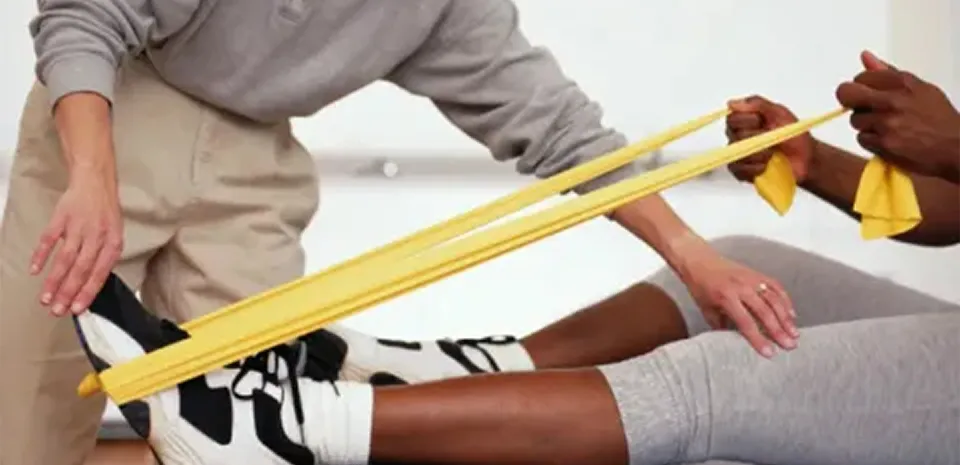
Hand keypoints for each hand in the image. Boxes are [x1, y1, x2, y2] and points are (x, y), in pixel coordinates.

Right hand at [32, 166, 122, 315]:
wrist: (95, 181)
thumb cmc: (105, 212)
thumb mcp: (114, 235)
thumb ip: (104, 258)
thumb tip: (91, 285)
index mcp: (113, 243)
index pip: (100, 273)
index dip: (88, 292)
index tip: (77, 309)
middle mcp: (96, 236)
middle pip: (81, 269)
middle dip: (68, 293)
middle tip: (57, 310)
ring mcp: (78, 227)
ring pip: (65, 259)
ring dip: (54, 281)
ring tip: (46, 298)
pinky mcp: (61, 218)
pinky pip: (49, 240)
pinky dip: (41, 255)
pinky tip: (35, 270)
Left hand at [673, 236, 798, 357]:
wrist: (699, 260)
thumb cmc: (701, 287)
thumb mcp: (706, 309)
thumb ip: (721, 326)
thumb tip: (733, 344)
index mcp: (726, 297)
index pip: (746, 322)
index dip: (758, 339)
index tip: (769, 353)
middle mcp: (741, 287)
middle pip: (764, 312)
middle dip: (778, 330)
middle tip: (789, 345)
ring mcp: (751, 278)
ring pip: (774, 299)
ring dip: (786, 317)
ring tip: (794, 334)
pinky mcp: (757, 273)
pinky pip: (776, 286)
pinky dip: (785, 300)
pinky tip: (791, 314)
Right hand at [725, 95, 817, 182]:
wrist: (805, 158)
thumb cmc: (793, 136)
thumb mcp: (780, 113)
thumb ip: (757, 104)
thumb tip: (734, 104)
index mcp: (745, 120)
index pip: (732, 118)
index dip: (747, 121)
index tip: (761, 121)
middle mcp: (738, 137)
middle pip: (734, 137)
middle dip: (756, 139)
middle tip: (771, 140)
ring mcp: (739, 154)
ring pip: (737, 154)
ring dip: (758, 155)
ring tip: (772, 154)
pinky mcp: (742, 171)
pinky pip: (738, 170)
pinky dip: (753, 169)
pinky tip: (765, 166)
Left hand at [836, 50, 959, 180]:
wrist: (955, 146)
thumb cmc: (938, 118)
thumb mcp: (920, 88)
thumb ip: (888, 73)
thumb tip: (865, 57)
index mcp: (903, 83)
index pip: (861, 77)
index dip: (861, 86)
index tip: (868, 92)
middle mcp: (894, 100)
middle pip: (848, 94)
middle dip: (851, 100)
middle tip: (863, 107)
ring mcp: (887, 122)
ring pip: (855, 119)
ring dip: (865, 124)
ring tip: (886, 126)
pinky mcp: (884, 143)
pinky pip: (861, 138)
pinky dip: (871, 141)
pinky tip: (887, 139)